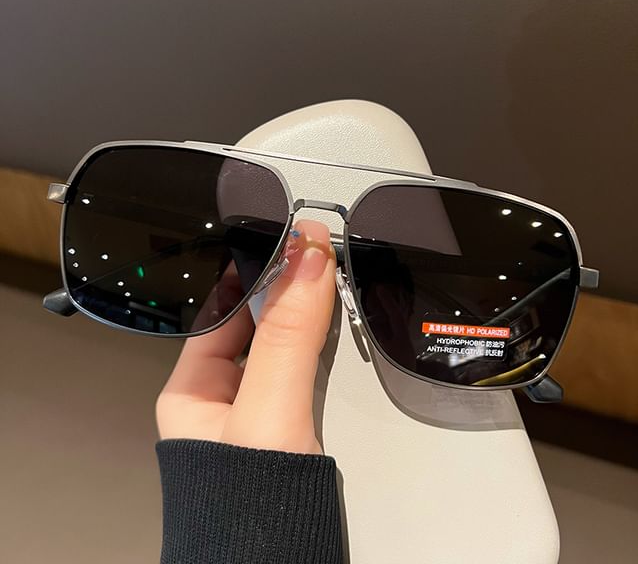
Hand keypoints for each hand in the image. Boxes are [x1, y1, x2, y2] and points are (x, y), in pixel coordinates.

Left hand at [156, 219, 335, 453]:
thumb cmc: (249, 510)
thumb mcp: (267, 412)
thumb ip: (287, 337)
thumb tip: (306, 261)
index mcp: (190, 393)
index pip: (219, 310)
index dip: (253, 273)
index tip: (287, 242)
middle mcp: (221, 399)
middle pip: (253, 323)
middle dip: (284, 290)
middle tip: (314, 253)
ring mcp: (259, 413)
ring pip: (282, 345)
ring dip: (305, 316)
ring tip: (324, 276)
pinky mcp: (294, 427)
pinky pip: (304, 370)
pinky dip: (320, 346)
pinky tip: (332, 327)